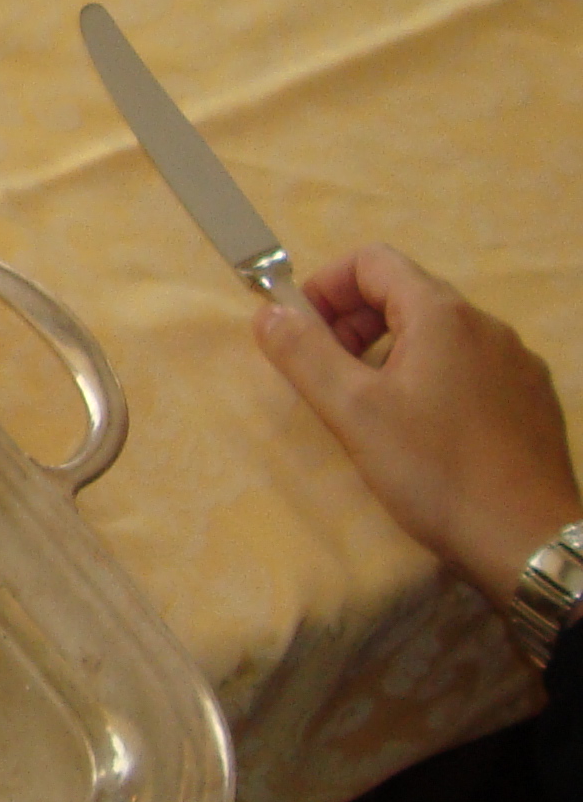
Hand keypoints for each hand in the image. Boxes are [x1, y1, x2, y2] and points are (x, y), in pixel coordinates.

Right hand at [254, 245, 582, 609]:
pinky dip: (432, 378)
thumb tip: (269, 311)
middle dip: (354, 323)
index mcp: (443, 316)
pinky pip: (470, 367)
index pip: (373, 262)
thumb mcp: (353, 412)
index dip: (326, 286)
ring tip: (371, 407)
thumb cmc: (435, 471)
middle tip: (327, 375)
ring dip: (391, 352)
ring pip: (439, 334)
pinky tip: (424, 431)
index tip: (301, 333)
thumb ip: (305, 354)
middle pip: (406, 294)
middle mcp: (487, 326)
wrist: (527, 539)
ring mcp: (517, 363)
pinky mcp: (532, 400)